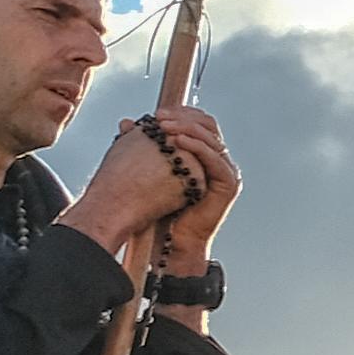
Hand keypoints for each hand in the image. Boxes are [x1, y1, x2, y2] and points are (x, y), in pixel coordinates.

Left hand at [67, 107, 237, 260]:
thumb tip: (126, 123)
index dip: (180, 113)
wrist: (171, 241)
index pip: (199, 123)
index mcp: (204, 154)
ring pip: (211, 138)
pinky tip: (178, 140)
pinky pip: (215, 158)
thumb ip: (144, 145)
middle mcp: (218, 159)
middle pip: (208, 126)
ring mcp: (225, 171)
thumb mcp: (151, 168)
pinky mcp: (227, 183)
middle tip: (159, 116)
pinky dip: (197, 146)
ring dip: (187, 128)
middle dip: (183, 117)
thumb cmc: (161, 208)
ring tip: (164, 127)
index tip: (157, 112)